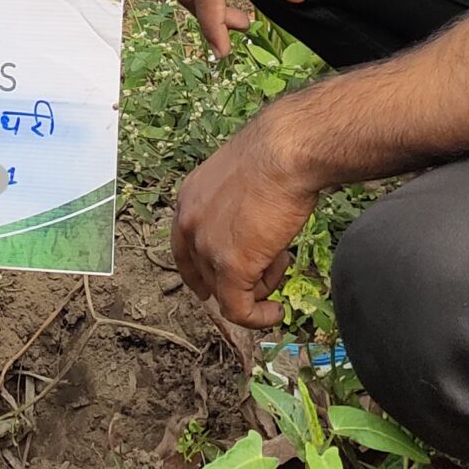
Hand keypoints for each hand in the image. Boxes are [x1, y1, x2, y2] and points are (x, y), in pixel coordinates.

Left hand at [171, 103, 317, 327]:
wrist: (286, 151)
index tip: (212, 288)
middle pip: (208, 272)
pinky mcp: (230, 266)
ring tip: (283, 259)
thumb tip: (251, 231)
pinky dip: (258, 318)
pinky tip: (276, 313)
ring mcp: (207, 246)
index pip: (183, 247)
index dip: (199, 272)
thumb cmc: (277, 154)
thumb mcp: (242, 178)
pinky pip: (239, 310)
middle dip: (241, 275)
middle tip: (273, 262)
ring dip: (260, 284)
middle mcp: (189, 223)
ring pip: (227, 291)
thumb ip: (234, 207)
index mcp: (189, 198)